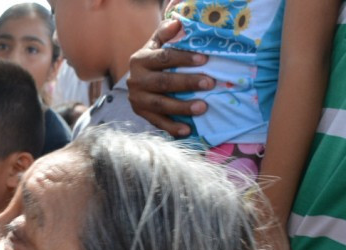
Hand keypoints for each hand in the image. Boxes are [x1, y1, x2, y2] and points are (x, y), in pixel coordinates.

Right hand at [126, 19, 214, 136]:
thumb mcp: (156, 43)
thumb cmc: (154, 59)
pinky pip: (157, 122)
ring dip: (182, 107)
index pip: (164, 58)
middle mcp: (135, 80)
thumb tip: (178, 23)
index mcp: (140, 60)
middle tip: (210, 83)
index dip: (184, 59)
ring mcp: (137, 99)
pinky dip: (172, 127)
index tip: (205, 60)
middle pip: (163, 83)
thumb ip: (165, 33)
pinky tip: (188, 130)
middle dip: (188, 83)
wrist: (136, 79)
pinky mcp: (141, 114)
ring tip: (203, 107)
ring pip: (160, 104)